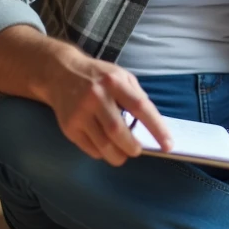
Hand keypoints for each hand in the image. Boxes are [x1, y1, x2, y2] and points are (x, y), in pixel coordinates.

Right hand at [39, 47, 172, 164]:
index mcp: (114, 82)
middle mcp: (95, 97)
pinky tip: (106, 146)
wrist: (60, 73)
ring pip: (104, 145)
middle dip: (133, 147)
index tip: (168, 144)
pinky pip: (90, 149)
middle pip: (118, 131)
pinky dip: (103, 153)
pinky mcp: (69, 126)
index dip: (157, 128)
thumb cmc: (98, 76)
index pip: (140, 107)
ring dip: (119, 155)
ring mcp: (80, 113)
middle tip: (137, 149)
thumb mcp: (121, 76)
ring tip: (124, 153)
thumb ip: (136, 96)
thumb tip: (153, 125)